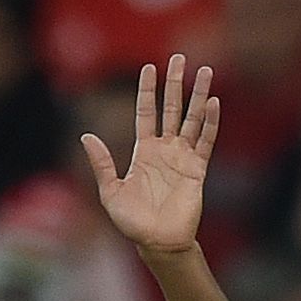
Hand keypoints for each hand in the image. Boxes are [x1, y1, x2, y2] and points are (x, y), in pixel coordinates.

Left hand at [81, 54, 217, 261]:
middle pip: (172, 108)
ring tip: (206, 71)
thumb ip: (102, 163)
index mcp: (143, 151)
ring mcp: (183, 158)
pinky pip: (205, 142)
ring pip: (193, 119)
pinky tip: (214, 103)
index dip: (147, 90)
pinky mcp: (197, 170)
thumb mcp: (110, 191)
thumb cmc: (133, 222)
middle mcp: (165, 149)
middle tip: (179, 57)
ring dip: (199, 95)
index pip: (146, 112)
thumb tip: (87, 135)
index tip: (150, 67)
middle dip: (175, 83)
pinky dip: (210, 123)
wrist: (158, 243)